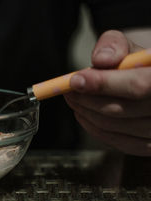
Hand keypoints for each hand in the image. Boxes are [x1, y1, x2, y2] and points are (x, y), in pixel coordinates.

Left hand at [64, 30, 150, 155]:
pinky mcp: (150, 145)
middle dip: (86, 99)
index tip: (76, 80)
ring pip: (113, 126)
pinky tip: (83, 113)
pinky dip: (93, 127)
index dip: (103, 84)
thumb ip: (114, 45)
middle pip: (120, 110)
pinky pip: (116, 141)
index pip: (138, 85)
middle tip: (68, 90)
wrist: (148, 77)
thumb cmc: (137, 61)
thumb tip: (100, 60)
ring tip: (74, 98)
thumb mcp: (128, 44)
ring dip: (85, 112)